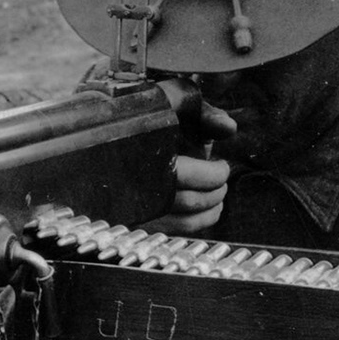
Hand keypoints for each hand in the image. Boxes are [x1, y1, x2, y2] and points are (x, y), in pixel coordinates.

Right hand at [148, 97, 234, 234]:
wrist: (109, 134)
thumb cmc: (149, 120)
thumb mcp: (172, 106)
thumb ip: (204, 115)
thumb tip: (229, 127)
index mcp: (144, 157)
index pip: (186, 176)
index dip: (214, 174)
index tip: (222, 167)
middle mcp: (136, 187)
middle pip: (188, 202)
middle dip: (215, 192)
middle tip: (221, 179)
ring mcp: (136, 210)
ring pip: (183, 223)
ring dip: (210, 211)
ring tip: (217, 195)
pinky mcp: (137, 224)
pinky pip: (173, 233)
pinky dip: (195, 224)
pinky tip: (204, 209)